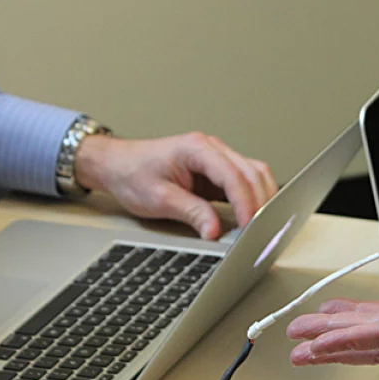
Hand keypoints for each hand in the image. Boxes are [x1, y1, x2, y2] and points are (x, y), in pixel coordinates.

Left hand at [76, 133, 276, 239]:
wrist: (116, 165)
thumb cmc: (132, 173)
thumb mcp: (159, 198)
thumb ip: (191, 213)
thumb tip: (215, 231)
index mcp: (197, 148)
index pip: (233, 175)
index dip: (245, 202)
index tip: (249, 225)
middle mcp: (211, 148)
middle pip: (252, 172)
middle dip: (261, 202)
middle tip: (261, 230)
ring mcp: (215, 158)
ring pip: (254, 174)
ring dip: (262, 198)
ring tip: (262, 224)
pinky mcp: (215, 172)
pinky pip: (244, 181)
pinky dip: (252, 198)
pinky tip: (252, 216)